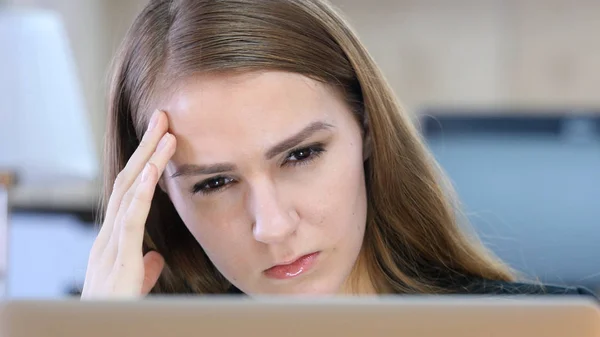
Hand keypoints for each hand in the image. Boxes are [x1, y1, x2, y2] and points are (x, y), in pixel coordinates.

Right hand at [81, 110, 174, 298]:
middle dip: (146, 147)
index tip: (163, 138)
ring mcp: (110, 244)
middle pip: (127, 180)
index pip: (129, 190)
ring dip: (148, 159)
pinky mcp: (117, 259)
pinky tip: (152, 170)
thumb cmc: (113, 309)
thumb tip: (156, 256)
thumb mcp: (132, 284)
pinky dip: (140, 192)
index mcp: (114, 239)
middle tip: (162, 117)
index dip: (146, 163)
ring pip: (127, 191)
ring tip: (166, 132)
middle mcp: (108, 235)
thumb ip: (143, 267)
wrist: (97, 330)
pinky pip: (129, 220)